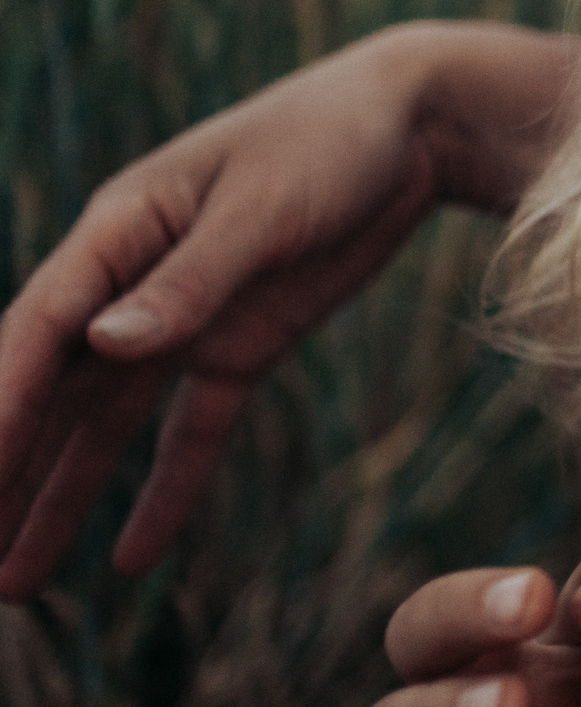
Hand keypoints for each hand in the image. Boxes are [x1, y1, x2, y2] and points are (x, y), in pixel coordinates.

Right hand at [0, 21, 576, 594]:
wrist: (414, 124)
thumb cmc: (329, 141)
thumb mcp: (263, 208)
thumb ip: (192, 280)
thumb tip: (105, 344)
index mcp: (119, 232)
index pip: (37, 331)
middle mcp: (133, 282)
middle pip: (50, 388)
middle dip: (4, 467)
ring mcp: (185, 318)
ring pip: (103, 422)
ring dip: (59, 495)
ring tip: (13, 582)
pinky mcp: (241, 343)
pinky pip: (190, 429)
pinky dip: (163, 490)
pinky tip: (131, 557)